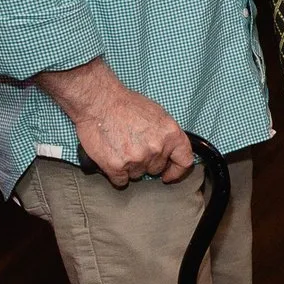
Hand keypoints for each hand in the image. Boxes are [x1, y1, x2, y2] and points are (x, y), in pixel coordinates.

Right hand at [37, 58, 191, 186]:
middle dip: (147, 162)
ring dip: (130, 167)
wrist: (99, 102)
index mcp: (171, 134)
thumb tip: (169, 150)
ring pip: (137, 174)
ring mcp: (137, 159)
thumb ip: (166, 135)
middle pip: (156, 168)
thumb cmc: (126, 104)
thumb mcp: (157, 115)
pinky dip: (116, 174)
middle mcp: (157, 149)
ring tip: (121, 147)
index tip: (168, 174)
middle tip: (134, 148)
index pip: (184, 161)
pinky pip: (121, 181)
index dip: (177, 171)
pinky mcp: (117, 167)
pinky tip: (112, 159)